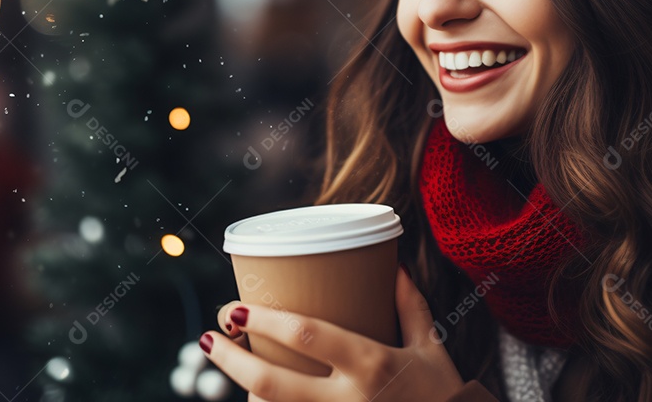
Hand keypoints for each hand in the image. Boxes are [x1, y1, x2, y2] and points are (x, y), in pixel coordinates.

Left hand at [204, 265, 464, 401]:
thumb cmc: (442, 394)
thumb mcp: (430, 346)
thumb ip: (411, 304)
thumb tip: (395, 263)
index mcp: (371, 363)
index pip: (307, 336)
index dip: (265, 320)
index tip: (234, 306)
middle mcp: (349, 400)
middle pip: (274, 383)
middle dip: (232, 359)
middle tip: (208, 336)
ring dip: (242, 391)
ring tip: (223, 363)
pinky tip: (251, 397)